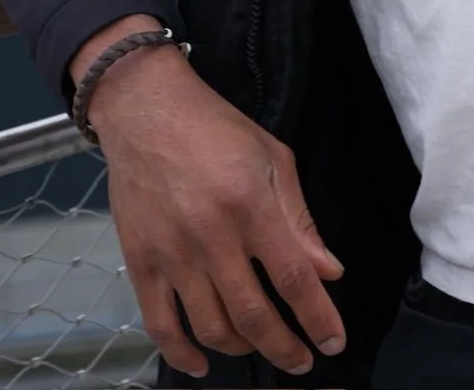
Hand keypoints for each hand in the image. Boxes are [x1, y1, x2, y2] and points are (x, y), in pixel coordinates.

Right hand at [78, 25, 345, 378]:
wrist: (145, 108)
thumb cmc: (214, 127)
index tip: (333, 342)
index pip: (293, 277)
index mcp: (250, 203)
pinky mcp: (140, 261)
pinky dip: (182, 355)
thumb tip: (328, 272)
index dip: (318, 317)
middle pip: (253, 314)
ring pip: (211, 327)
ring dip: (242, 348)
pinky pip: (160, 324)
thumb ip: (299, 218)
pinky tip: (203, 364)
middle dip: (285, 348)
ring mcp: (172, 252)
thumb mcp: (271, 157)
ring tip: (259, 344)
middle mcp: (211, 235)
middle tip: (301, 360)